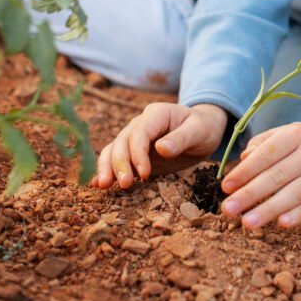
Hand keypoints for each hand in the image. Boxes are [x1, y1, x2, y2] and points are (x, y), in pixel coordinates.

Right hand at [91, 102, 227, 189]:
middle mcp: (141, 124)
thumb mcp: (199, 131)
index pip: (139, 133)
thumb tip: (161, 148)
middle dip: (119, 163)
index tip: (144, 174)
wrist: (203, 130)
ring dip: (107, 167)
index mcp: (156, 114)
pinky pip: (115, 159)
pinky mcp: (134, 153)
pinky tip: (97, 184)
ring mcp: (135, 138)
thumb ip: (181, 138)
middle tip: (124, 185)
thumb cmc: (203, 128)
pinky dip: (106, 169)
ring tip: (103, 186)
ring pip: (113, 149)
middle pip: (122, 142)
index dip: (137, 153)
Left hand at [219, 122, 300, 229]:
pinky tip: (281, 224)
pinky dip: (298, 215)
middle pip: (278, 175)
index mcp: (296, 134)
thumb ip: (261, 144)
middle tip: (228, 210)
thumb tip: (242, 160)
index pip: (267, 153)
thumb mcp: (283, 135)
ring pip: (295, 193)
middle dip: (250, 194)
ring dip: (269, 209)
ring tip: (247, 223)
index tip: (225, 187)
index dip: (246, 171)